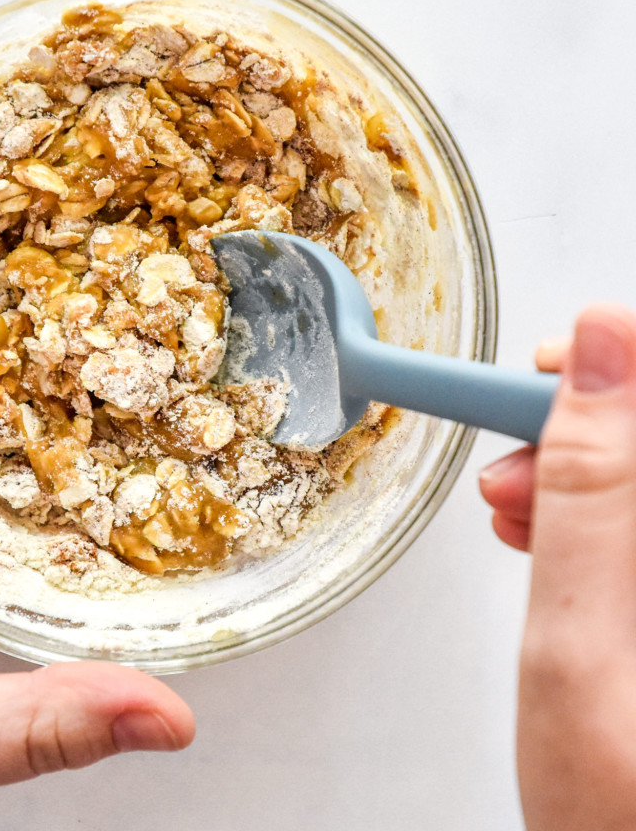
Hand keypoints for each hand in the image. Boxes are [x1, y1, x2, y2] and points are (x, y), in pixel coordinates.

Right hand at [480, 304, 635, 829]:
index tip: (549, 371)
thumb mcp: (576, 645)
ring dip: (581, 469)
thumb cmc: (620, 814)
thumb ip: (589, 490)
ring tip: (515, 504)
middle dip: (588, 425)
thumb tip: (601, 353)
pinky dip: (594, 508)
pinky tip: (549, 528)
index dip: (624, 363)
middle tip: (517, 452)